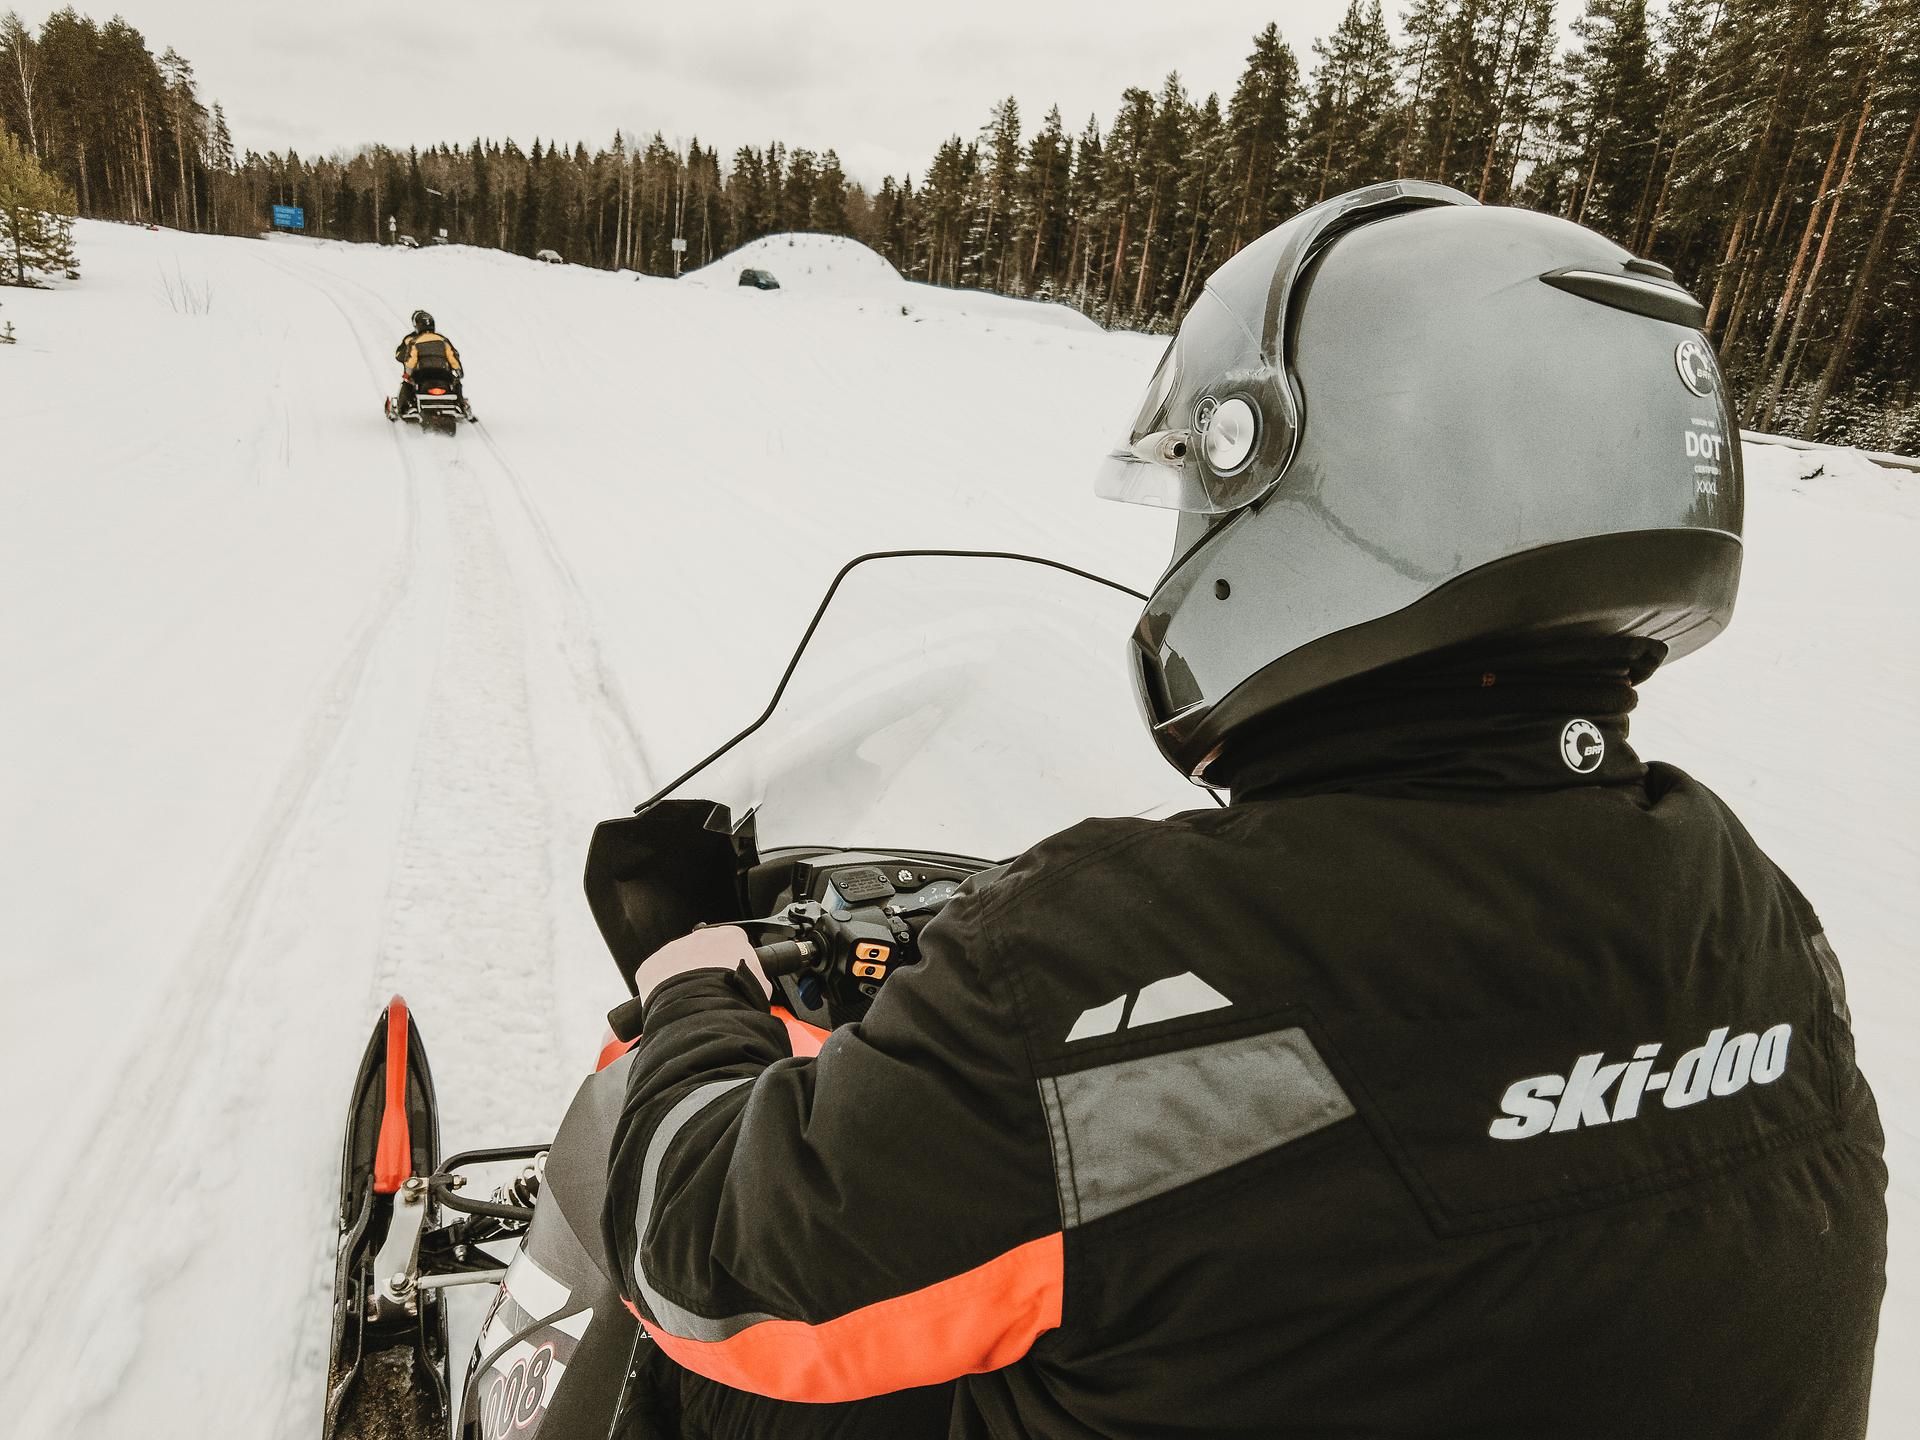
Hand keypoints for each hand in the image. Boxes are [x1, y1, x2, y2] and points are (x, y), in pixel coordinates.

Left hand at [634, 925, 770, 1007]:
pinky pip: (654, 977)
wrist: (705, 1011)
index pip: (734, 938)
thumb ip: (755, 977)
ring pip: (676, 963)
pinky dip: (660, 990)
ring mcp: (672, 950)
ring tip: (691, 1002)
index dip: (733, 958)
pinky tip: (672, 1005)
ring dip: (681, 978)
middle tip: (711, 991)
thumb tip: (756, 986)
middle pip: (702, 950)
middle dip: (705, 968)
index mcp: (729, 937)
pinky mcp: (651, 967)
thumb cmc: (734, 998)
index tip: (732, 973)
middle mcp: (699, 937)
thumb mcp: (761, 986)